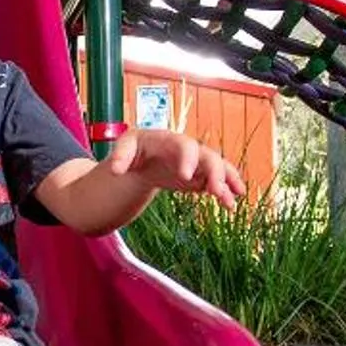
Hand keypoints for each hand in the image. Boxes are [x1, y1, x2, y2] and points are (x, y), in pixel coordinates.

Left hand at [104, 129, 244, 209]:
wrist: (147, 157)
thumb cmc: (136, 149)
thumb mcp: (125, 146)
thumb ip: (120, 155)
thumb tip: (114, 170)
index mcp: (170, 140)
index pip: (184, 145)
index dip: (188, 159)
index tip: (186, 176)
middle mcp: (189, 148)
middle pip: (208, 156)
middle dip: (214, 172)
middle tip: (215, 190)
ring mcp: (198, 161)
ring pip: (217, 169)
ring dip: (226, 183)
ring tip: (230, 203)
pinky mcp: (201, 175)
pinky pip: (217, 181)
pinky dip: (226, 191)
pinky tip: (230, 205)